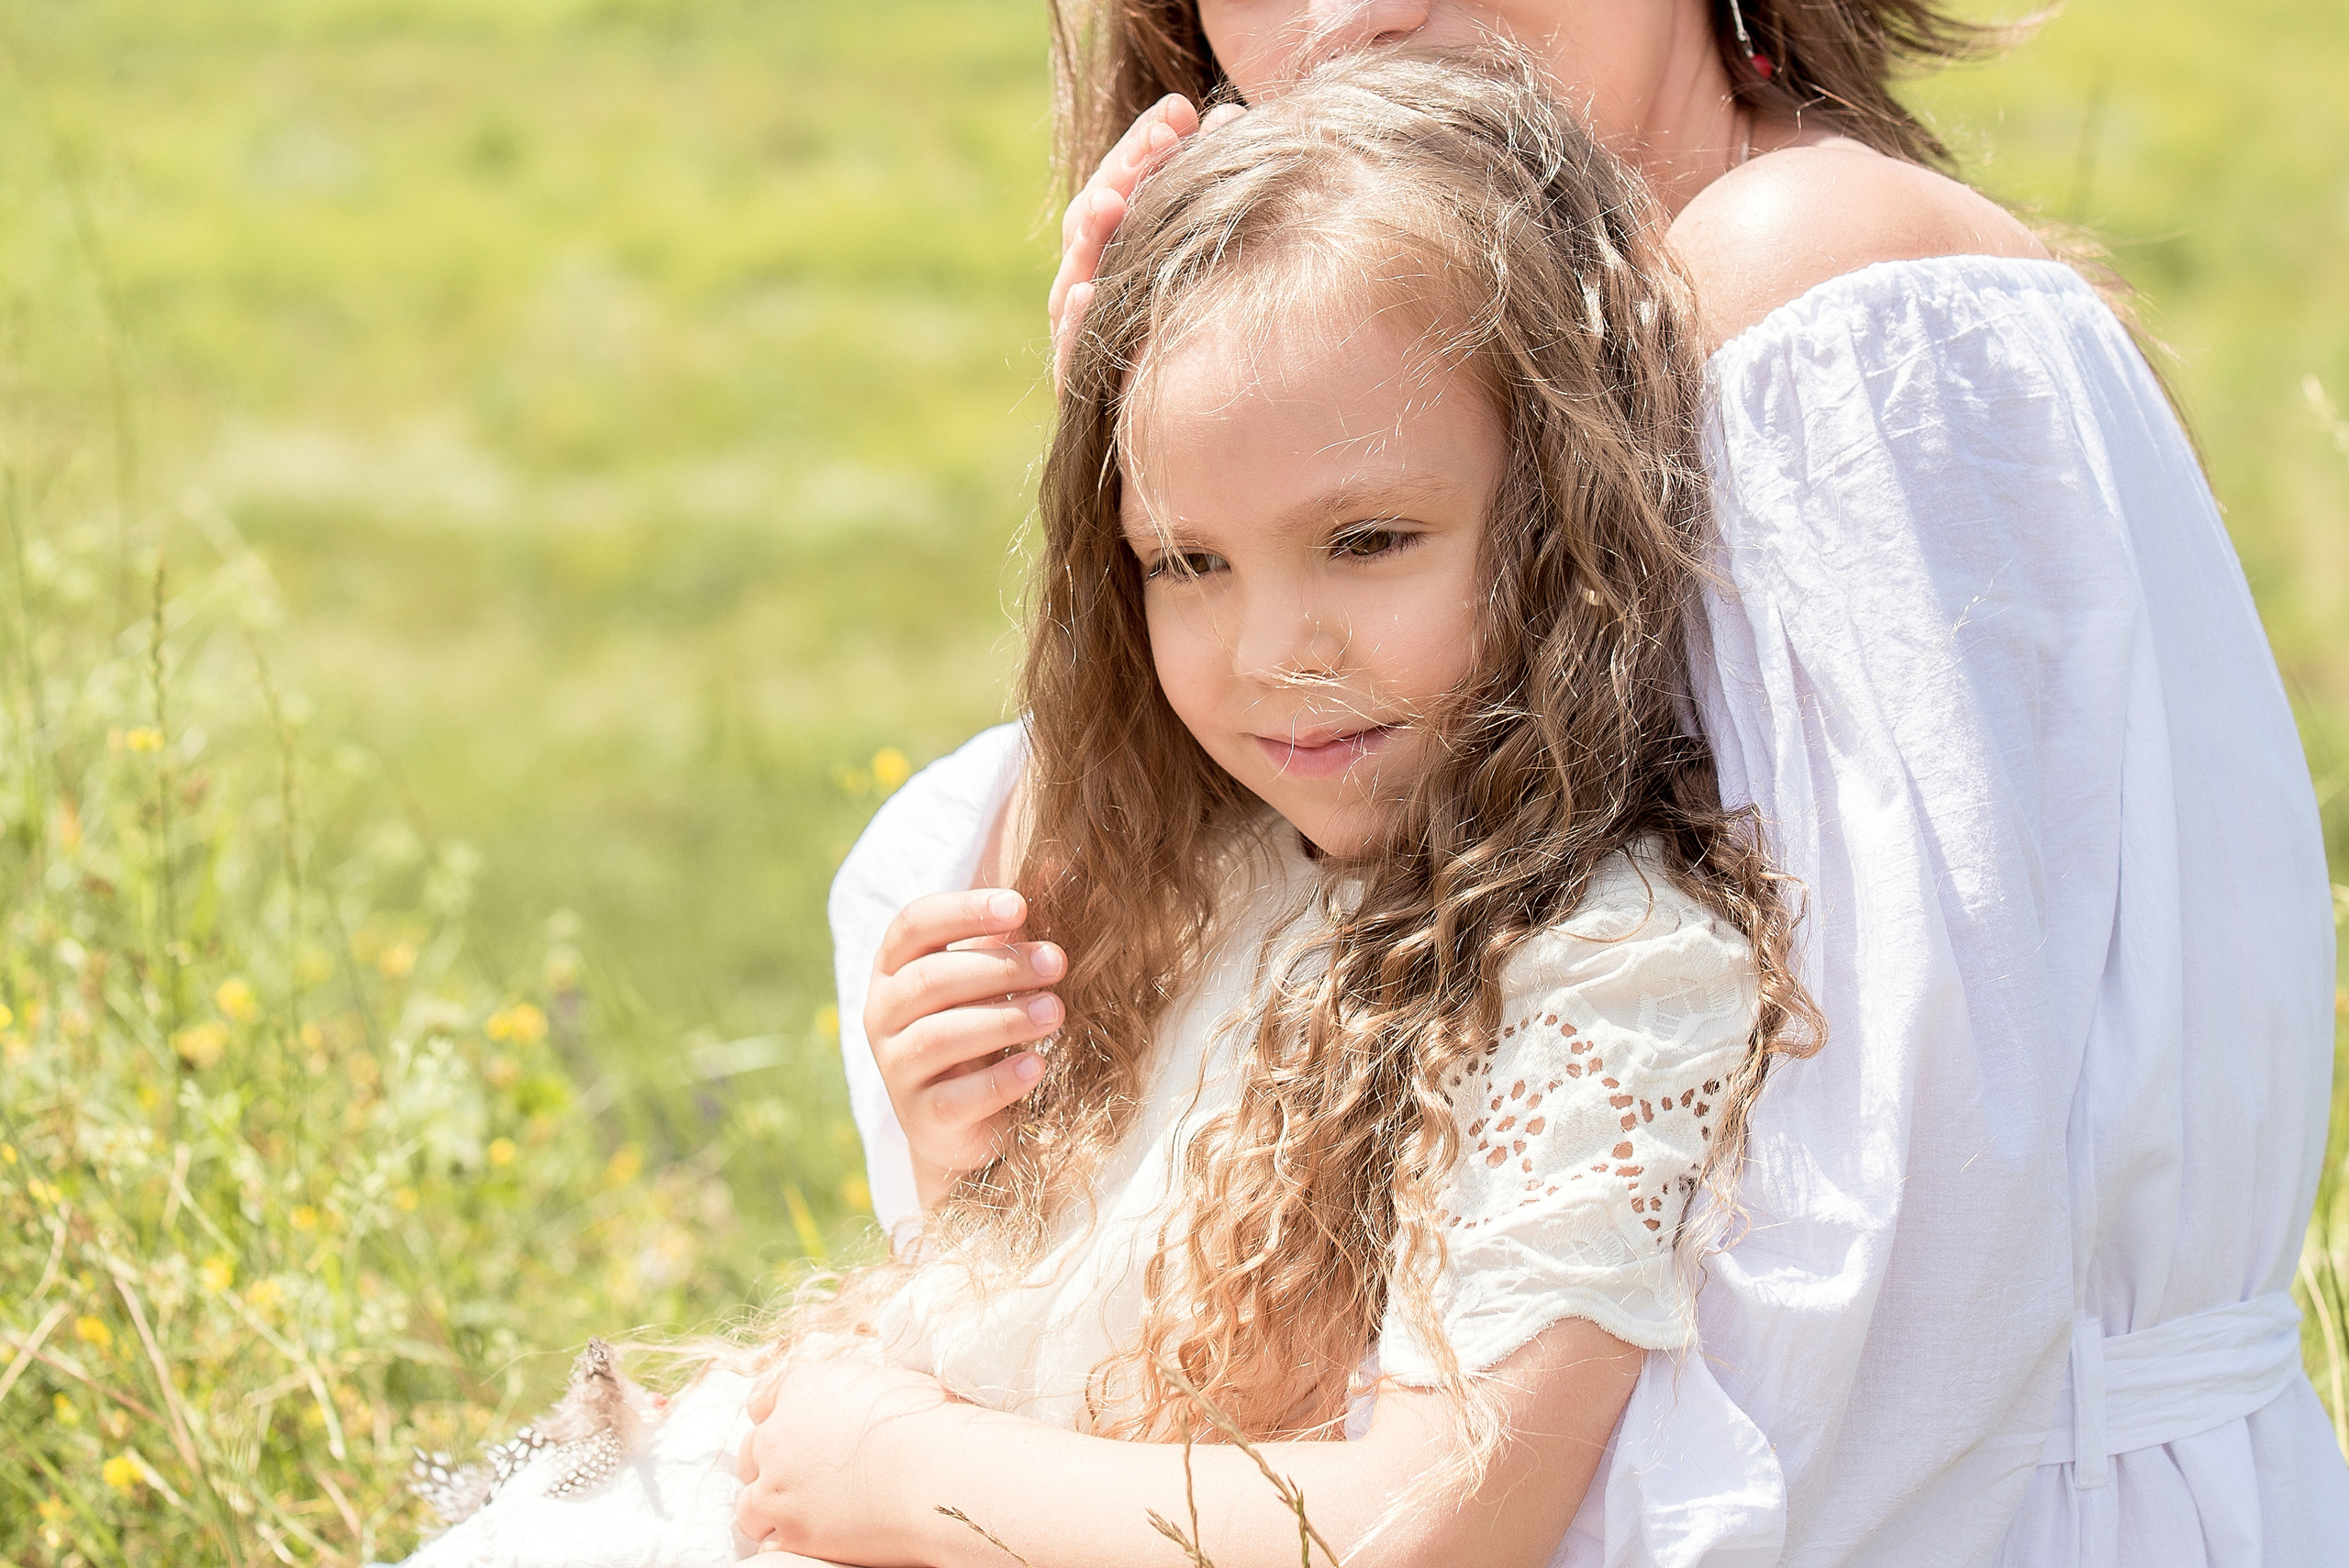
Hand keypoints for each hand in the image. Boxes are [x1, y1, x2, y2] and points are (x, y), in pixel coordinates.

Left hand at [733, 1357, 961, 1561]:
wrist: (938, 1472)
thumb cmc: (930, 1423)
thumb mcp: (889, 1383)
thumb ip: (854, 1394)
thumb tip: (863, 1408)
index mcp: (804, 1388)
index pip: (765, 1400)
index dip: (778, 1418)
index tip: (791, 1432)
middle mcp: (779, 1435)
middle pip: (752, 1452)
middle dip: (770, 1465)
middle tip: (799, 1477)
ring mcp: (780, 1488)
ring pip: (750, 1505)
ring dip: (771, 1509)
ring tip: (800, 1516)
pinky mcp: (793, 1534)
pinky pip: (770, 1545)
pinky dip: (786, 1544)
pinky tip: (812, 1541)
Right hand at [868, 888, 1063, 1205]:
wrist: (967, 1122)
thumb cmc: (984, 1026)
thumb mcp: (996, 971)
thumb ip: (1015, 925)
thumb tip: (1061, 859)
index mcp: (896, 966)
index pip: (914, 924)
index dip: (964, 911)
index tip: (1019, 906)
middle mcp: (883, 1013)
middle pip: (931, 980)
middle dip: (998, 967)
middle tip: (1057, 962)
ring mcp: (896, 1069)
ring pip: (938, 1037)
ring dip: (1002, 1020)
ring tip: (1055, 1011)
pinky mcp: (920, 1119)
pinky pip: (954, 1098)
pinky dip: (997, 1080)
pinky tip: (1036, 1066)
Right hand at [1048, 94, 1245, 383]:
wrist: (1230, 476)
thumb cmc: (1241, 365)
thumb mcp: (1227, 277)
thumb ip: (1211, 208)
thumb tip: (1236, 117)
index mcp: (1126, 268)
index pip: (1119, 194)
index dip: (1141, 151)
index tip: (1179, 111)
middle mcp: (1099, 304)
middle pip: (1092, 226)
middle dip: (1125, 174)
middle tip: (1164, 133)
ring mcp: (1088, 350)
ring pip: (1074, 282)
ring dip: (1093, 238)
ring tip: (1114, 201)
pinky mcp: (1089, 402)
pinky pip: (1072, 359)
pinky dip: (1078, 325)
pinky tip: (1088, 297)